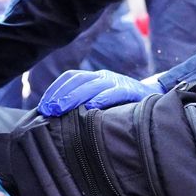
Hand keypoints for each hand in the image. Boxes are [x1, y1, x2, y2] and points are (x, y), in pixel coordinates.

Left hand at [37, 69, 158, 116]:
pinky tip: (90, 107)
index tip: (42, 106)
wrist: (153, 99)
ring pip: (93, 85)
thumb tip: (55, 119)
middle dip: (60, 95)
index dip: (54, 89)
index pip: (70, 77)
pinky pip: (114, 92)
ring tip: (61, 109)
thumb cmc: (121, 106)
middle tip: (48, 110)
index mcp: (94, 77)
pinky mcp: (131, 90)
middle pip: (78, 80)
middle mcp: (104, 76)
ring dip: (74, 97)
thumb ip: (82, 106)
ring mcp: (117, 82)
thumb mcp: (100, 102)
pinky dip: (102, 98)